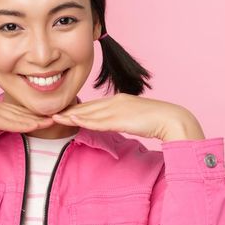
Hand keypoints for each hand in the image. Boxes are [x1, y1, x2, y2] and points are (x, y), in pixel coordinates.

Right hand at [0, 96, 54, 132]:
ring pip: (18, 115)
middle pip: (19, 109)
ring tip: (53, 121)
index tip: (42, 115)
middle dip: (38, 113)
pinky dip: (25, 123)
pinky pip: (10, 121)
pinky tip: (36, 126)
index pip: (12, 108)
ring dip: (36, 119)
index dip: (28, 112)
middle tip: (56, 115)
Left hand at [49, 93, 205, 141]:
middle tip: (51, 113)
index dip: (77, 108)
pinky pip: (98, 121)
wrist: (173, 119)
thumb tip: (114, 123)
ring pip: (89, 113)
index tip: (63, 111)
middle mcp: (115, 102)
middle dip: (68, 110)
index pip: (93, 105)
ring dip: (70, 115)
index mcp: (119, 100)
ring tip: (55, 117)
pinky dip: (84, 121)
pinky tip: (72, 121)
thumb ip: (122, 119)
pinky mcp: (120, 118)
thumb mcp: (134, 117)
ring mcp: (117, 109)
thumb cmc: (157, 120)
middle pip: (87, 107)